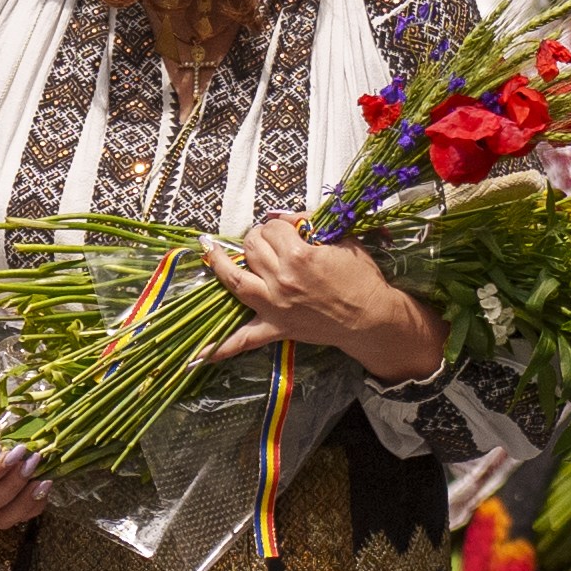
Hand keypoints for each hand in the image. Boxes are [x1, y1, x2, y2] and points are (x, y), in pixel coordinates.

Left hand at [201, 217, 444, 379]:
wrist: (372, 317)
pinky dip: (220, 346)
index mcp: (299, 255)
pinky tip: (198, 354)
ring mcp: (274, 306)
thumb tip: (284, 216)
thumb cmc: (362, 277)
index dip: (278, 224)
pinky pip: (243, 339)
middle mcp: (281, 280)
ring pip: (235, 279)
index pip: (273, 228)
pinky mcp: (276, 328)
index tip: (286, 228)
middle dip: (255, 237)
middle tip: (264, 239)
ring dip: (220, 264)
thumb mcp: (342, 240)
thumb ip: (311, 223)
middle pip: (251, 247)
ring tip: (209, 252)